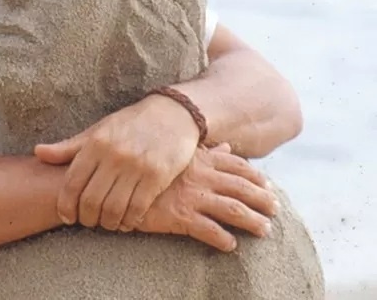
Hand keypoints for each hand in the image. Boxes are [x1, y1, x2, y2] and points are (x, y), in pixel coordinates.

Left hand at [35, 94, 200, 229]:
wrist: (173, 114)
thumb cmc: (130, 124)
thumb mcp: (97, 131)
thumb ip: (69, 147)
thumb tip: (37, 153)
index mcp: (95, 144)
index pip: (72, 182)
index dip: (66, 205)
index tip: (66, 216)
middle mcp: (113, 156)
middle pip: (91, 200)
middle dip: (86, 217)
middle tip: (87, 221)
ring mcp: (136, 166)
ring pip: (113, 208)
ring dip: (106, 222)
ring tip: (106, 223)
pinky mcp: (157, 176)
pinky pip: (137, 208)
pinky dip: (128, 221)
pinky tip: (126, 222)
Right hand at [135, 143, 278, 251]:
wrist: (117, 181)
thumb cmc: (145, 165)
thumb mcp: (176, 153)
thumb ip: (204, 151)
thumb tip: (226, 147)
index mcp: (200, 159)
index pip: (237, 166)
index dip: (256, 176)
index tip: (268, 185)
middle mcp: (200, 177)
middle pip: (242, 188)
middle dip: (263, 200)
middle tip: (276, 210)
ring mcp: (192, 196)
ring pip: (233, 210)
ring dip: (253, 221)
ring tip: (265, 230)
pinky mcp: (180, 216)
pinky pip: (209, 231)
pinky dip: (224, 239)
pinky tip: (231, 245)